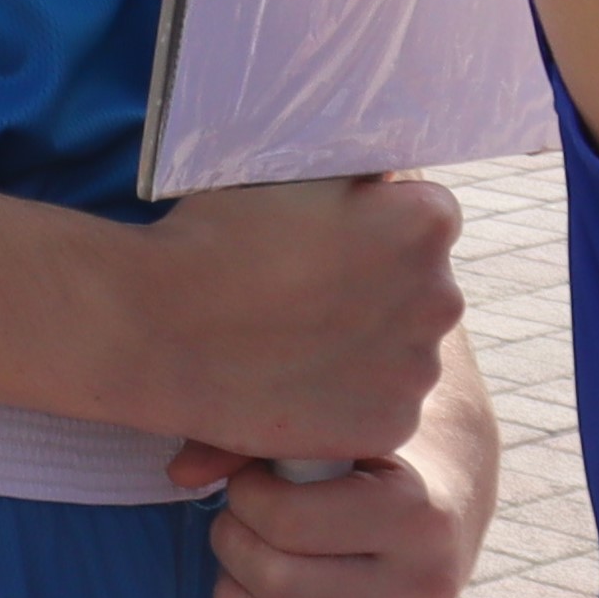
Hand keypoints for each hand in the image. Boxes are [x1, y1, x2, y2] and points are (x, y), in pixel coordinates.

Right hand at [126, 174, 462, 466]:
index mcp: (424, 223)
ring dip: (361, 343)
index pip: (424, 215)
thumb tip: (379, 182)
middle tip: (300, 289)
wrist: (156, 329)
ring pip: (401, 349)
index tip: (326, 237)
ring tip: (287, 338)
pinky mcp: (390, 425)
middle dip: (376, 286)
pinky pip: (379, 405)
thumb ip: (350, 175)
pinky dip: (345, 397)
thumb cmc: (213, 237)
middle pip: (421, 286)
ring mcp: (418, 369)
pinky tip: (291, 379)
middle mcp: (441, 297)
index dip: (374, 224)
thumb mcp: (287, 172)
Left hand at [176, 436, 483, 597]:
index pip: (288, 521)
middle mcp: (424, 585)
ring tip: (244, 569)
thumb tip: (181, 477)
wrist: (443, 490)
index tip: (252, 483)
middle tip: (241, 521)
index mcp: (415, 514)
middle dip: (234, 546)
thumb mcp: (327, 429)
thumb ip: (248, 440)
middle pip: (280, 585)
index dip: (245, 498)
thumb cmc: (364, 453)